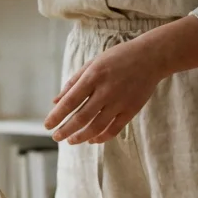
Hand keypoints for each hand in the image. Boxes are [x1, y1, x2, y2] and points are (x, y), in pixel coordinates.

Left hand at [44, 39, 166, 144]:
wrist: (151, 57)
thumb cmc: (117, 58)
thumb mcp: (92, 64)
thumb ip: (73, 82)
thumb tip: (56, 101)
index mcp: (93, 77)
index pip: (69, 101)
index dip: (56, 116)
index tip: (47, 126)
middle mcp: (105, 91)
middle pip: (81, 118)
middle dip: (66, 130)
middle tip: (56, 137)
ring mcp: (120, 102)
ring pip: (97, 127)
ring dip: (81, 137)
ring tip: (71, 141)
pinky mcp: (131, 109)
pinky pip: (114, 129)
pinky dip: (101, 137)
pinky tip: (92, 140)